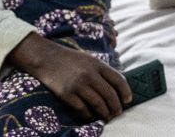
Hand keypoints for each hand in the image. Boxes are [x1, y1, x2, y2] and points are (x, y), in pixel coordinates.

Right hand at [8, 33, 130, 122]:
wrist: (46, 58)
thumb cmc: (70, 59)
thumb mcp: (90, 59)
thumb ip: (102, 71)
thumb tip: (117, 87)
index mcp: (98, 64)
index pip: (118, 80)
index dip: (125, 92)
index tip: (128, 100)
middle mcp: (89, 74)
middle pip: (109, 94)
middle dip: (116, 106)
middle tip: (117, 113)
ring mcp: (77, 84)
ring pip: (98, 103)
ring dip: (104, 113)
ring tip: (107, 117)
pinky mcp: (66, 93)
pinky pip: (82, 108)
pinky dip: (88, 114)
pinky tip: (91, 116)